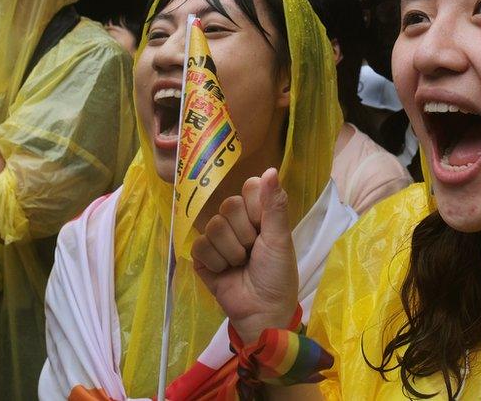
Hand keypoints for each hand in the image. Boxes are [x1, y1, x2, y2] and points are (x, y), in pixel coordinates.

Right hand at [192, 168, 298, 343]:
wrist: (262, 310)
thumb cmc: (277, 274)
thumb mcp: (280, 238)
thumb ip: (274, 204)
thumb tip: (271, 169)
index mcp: (258, 213)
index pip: (249, 187)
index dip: (256, 207)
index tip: (265, 227)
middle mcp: (237, 222)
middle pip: (229, 205)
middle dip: (244, 234)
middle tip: (253, 251)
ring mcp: (218, 239)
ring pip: (214, 227)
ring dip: (232, 251)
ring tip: (241, 265)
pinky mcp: (202, 257)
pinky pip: (200, 245)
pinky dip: (216, 262)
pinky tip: (225, 272)